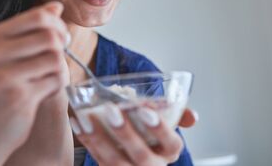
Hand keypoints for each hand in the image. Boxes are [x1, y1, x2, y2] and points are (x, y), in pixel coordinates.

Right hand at [0, 1, 69, 159]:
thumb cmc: (7, 85)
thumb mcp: (14, 52)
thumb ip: (34, 28)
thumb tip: (57, 5)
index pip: (38, 16)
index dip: (58, 24)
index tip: (61, 37)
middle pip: (50, 36)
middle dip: (62, 47)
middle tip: (58, 58)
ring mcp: (3, 75)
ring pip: (56, 58)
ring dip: (60, 69)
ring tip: (49, 78)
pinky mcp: (18, 96)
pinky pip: (56, 80)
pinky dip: (58, 85)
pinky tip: (46, 91)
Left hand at [69, 105, 197, 165]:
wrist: (136, 161)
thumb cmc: (152, 138)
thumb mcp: (167, 127)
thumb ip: (178, 116)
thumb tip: (193, 117)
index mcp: (169, 152)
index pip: (172, 144)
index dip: (160, 129)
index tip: (145, 110)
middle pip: (142, 156)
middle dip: (126, 133)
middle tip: (113, 110)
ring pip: (114, 161)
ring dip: (99, 137)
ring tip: (87, 117)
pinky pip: (98, 160)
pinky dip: (88, 141)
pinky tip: (79, 123)